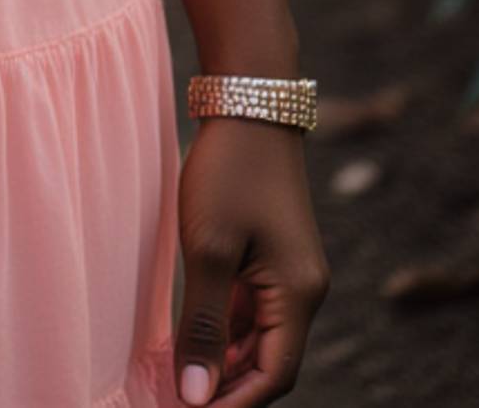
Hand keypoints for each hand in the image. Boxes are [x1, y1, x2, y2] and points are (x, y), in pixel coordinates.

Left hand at [172, 116, 329, 403]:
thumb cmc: (229, 171)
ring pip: (257, 337)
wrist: (249, 101)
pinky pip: (250, 309)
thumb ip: (202, 324)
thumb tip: (195, 397)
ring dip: (221, 360)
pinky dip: (222, 329)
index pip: (273, 376)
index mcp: (299, 294)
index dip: (233, 403)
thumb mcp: (208, 248)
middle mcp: (303, 290)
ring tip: (176, 376)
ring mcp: (288, 272)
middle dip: (226, 387)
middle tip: (176, 397)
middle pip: (268, 362)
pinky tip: (189, 338)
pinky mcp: (271, 254)